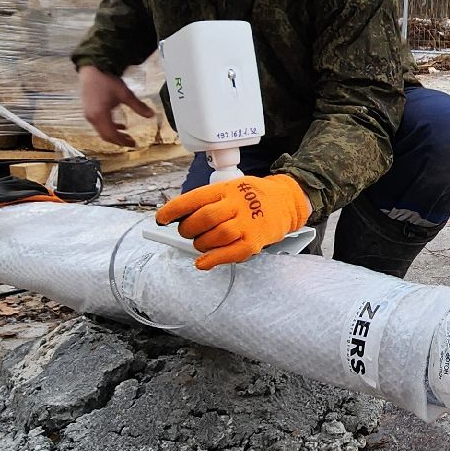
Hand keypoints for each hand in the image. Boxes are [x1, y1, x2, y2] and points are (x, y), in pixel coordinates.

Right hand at [80, 65, 155, 146]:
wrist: (92, 69)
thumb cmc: (106, 80)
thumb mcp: (125, 94)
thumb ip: (138, 106)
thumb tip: (151, 114)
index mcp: (100, 116)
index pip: (111, 135)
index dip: (122, 142)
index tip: (133, 144)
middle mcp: (92, 117)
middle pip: (106, 136)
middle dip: (119, 140)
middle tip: (131, 142)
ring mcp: (89, 114)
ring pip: (102, 130)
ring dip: (114, 134)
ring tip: (126, 135)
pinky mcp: (89, 110)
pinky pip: (99, 124)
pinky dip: (109, 126)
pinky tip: (119, 124)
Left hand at [155, 174, 311, 269]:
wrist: (288, 201)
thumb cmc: (254, 197)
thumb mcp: (232, 188)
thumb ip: (209, 201)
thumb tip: (182, 218)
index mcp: (228, 188)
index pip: (194, 199)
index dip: (173, 210)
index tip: (161, 218)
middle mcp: (237, 204)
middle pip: (204, 218)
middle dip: (188, 229)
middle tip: (187, 232)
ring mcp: (248, 223)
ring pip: (215, 236)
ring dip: (200, 244)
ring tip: (200, 244)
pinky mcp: (255, 241)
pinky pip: (231, 253)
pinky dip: (213, 260)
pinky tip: (203, 262)